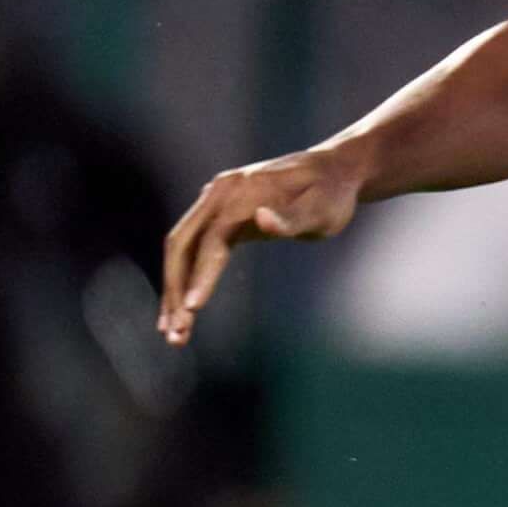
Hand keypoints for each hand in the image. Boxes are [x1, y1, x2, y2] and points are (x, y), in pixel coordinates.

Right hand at [157, 144, 366, 343]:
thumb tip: (261, 219)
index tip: (193, 308)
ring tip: (174, 334)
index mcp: (241, 192)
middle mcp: (220, 193)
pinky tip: (184, 308)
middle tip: (174, 335)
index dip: (201, 274)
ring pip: (182, 248)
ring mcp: (216, 200)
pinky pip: (194, 247)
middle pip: (182, 244)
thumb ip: (291, 219)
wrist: (334, 171)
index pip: (212, 239)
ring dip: (174, 289)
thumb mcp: (322, 211)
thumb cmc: (332, 195)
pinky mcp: (220, 213)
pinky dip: (186, 277)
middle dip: (175, 290)